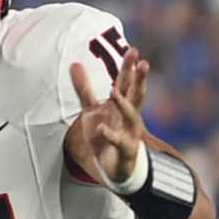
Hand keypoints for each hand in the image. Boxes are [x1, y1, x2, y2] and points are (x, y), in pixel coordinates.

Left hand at [69, 46, 149, 184]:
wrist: (114, 169)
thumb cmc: (105, 136)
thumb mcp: (91, 110)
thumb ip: (84, 88)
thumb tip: (74, 63)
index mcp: (122, 105)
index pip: (127, 83)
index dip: (129, 67)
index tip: (133, 50)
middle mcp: (130, 117)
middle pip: (136, 95)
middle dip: (140, 79)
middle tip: (144, 63)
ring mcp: (130, 133)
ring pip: (132, 116)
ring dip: (125, 104)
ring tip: (114, 90)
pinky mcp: (124, 151)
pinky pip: (119, 142)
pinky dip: (111, 135)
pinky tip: (101, 128)